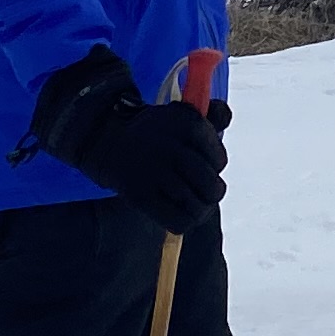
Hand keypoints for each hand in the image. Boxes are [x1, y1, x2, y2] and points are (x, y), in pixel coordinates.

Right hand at [24, 47, 228, 233]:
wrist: (110, 140)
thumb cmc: (157, 131)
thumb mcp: (184, 114)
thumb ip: (212, 116)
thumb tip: (224, 116)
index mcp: (187, 124)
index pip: (219, 159)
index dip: (217, 165)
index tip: (206, 163)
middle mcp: (171, 147)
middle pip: (211, 186)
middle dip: (212, 191)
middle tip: (204, 189)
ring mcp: (155, 173)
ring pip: (197, 206)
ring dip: (200, 209)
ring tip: (195, 203)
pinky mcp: (140, 195)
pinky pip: (178, 221)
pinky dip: (186, 221)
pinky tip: (183, 213)